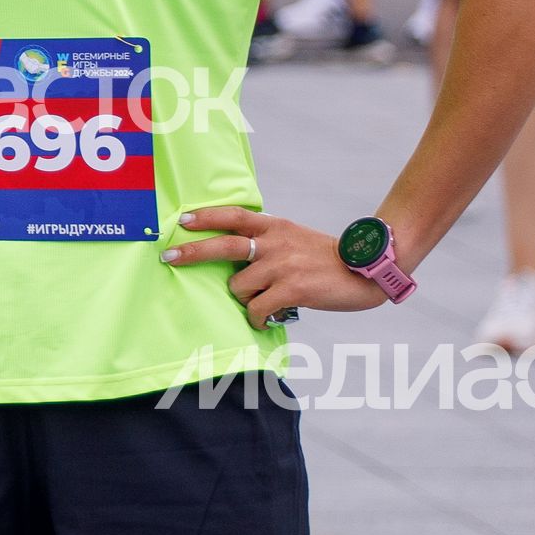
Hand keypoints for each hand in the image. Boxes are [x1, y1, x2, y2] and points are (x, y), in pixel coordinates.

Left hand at [165, 205, 383, 328]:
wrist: (366, 270)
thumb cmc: (328, 259)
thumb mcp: (295, 238)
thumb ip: (268, 241)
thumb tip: (236, 258)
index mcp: (276, 227)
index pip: (234, 216)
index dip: (206, 217)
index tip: (182, 220)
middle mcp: (275, 243)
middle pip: (223, 245)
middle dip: (191, 252)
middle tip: (168, 257)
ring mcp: (282, 266)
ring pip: (239, 287)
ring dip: (246, 300)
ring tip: (265, 303)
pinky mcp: (291, 290)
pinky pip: (257, 309)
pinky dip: (258, 318)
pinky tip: (269, 319)